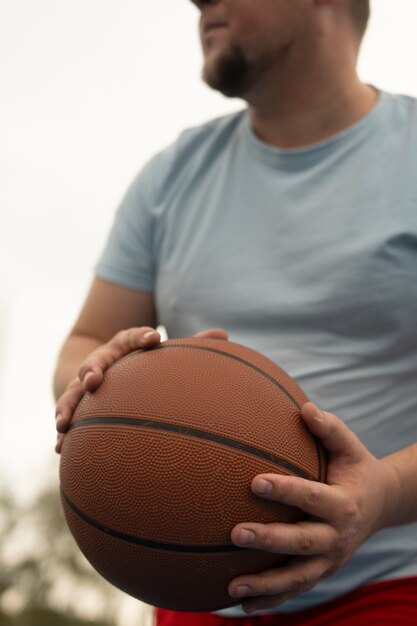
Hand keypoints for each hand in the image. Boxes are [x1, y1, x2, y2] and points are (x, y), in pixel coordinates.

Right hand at [55, 327, 227, 452]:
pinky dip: (64, 432)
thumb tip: (223, 335)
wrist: (105, 369)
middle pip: (94, 364)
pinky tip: (60, 448)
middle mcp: (102, 362)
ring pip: (73, 393)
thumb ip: (191, 346)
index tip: (154, 339)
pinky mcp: (78, 404)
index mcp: (124, 346)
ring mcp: (86, 383)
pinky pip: (69, 416)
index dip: (142, 337)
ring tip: (62, 422)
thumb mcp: (162, 352)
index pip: (132, 337)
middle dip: (91, 371)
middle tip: (93, 380)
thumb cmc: (143, 361)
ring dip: (67, 406)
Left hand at [228, 402, 396, 613]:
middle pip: (303, 541)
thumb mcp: (349, 446)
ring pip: (298, 577)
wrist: (380, 504)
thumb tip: (306, 407)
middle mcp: (338, 536)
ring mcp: (330, 559)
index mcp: (343, 503)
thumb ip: (329, 428)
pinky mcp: (322, 572)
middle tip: (235, 534)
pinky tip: (241, 606)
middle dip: (270, 540)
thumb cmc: (355, 468)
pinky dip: (271, 601)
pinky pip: (295, 590)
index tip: (255, 482)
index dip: (285, 490)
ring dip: (266, 585)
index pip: (312, 497)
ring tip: (233, 587)